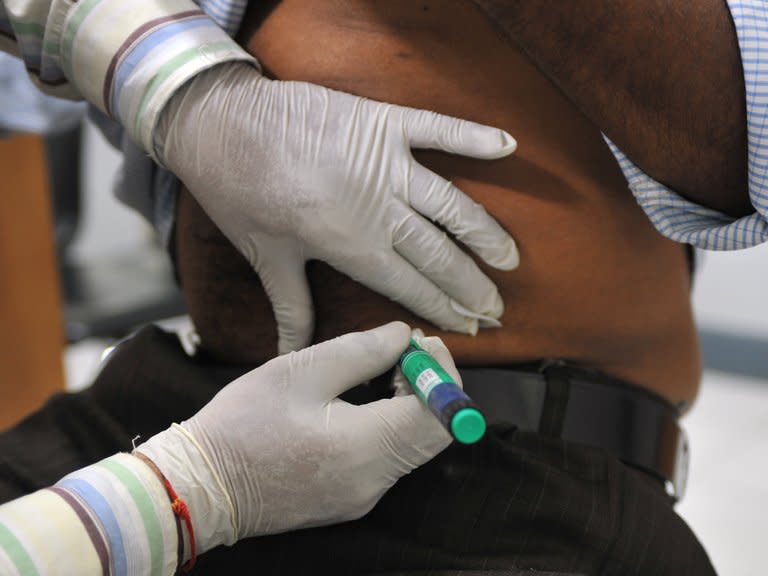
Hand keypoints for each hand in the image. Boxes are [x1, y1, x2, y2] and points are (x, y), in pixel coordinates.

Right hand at [135, 322, 458, 550]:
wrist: (201, 486)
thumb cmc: (242, 424)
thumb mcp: (300, 371)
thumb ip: (361, 351)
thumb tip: (404, 337)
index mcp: (364, 448)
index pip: (440, 415)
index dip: (443, 373)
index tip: (420, 343)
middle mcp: (373, 482)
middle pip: (435, 433)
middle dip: (431, 387)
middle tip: (403, 353)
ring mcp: (363, 497)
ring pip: (416, 447)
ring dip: (412, 406)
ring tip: (381, 371)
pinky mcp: (351, 500)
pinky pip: (392, 461)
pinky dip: (392, 427)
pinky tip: (364, 402)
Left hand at [156, 62, 518, 353]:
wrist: (221, 125)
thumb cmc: (240, 194)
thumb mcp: (266, 256)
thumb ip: (291, 307)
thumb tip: (289, 351)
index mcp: (350, 245)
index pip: (410, 286)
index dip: (444, 308)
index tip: (471, 326)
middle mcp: (377, 208)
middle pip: (439, 254)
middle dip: (472, 285)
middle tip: (498, 307)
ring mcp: (385, 162)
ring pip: (451, 204)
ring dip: (484, 233)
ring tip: (510, 259)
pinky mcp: (384, 123)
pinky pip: (439, 129)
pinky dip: (473, 136)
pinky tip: (507, 147)